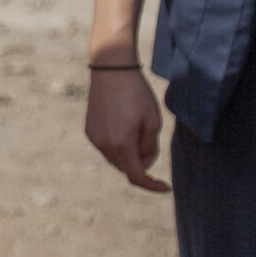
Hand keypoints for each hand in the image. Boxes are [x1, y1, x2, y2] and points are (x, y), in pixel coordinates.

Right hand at [84, 65, 169, 191]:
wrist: (110, 69)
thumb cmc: (136, 94)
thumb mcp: (153, 122)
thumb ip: (150, 148)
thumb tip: (142, 162)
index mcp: (122, 144)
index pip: (137, 177)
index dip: (152, 185)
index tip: (166, 187)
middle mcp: (104, 145)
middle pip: (126, 168)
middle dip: (141, 163)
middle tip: (150, 142)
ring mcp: (94, 138)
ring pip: (116, 159)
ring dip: (129, 154)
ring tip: (136, 130)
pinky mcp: (89, 130)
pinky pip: (106, 147)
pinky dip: (117, 146)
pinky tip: (123, 126)